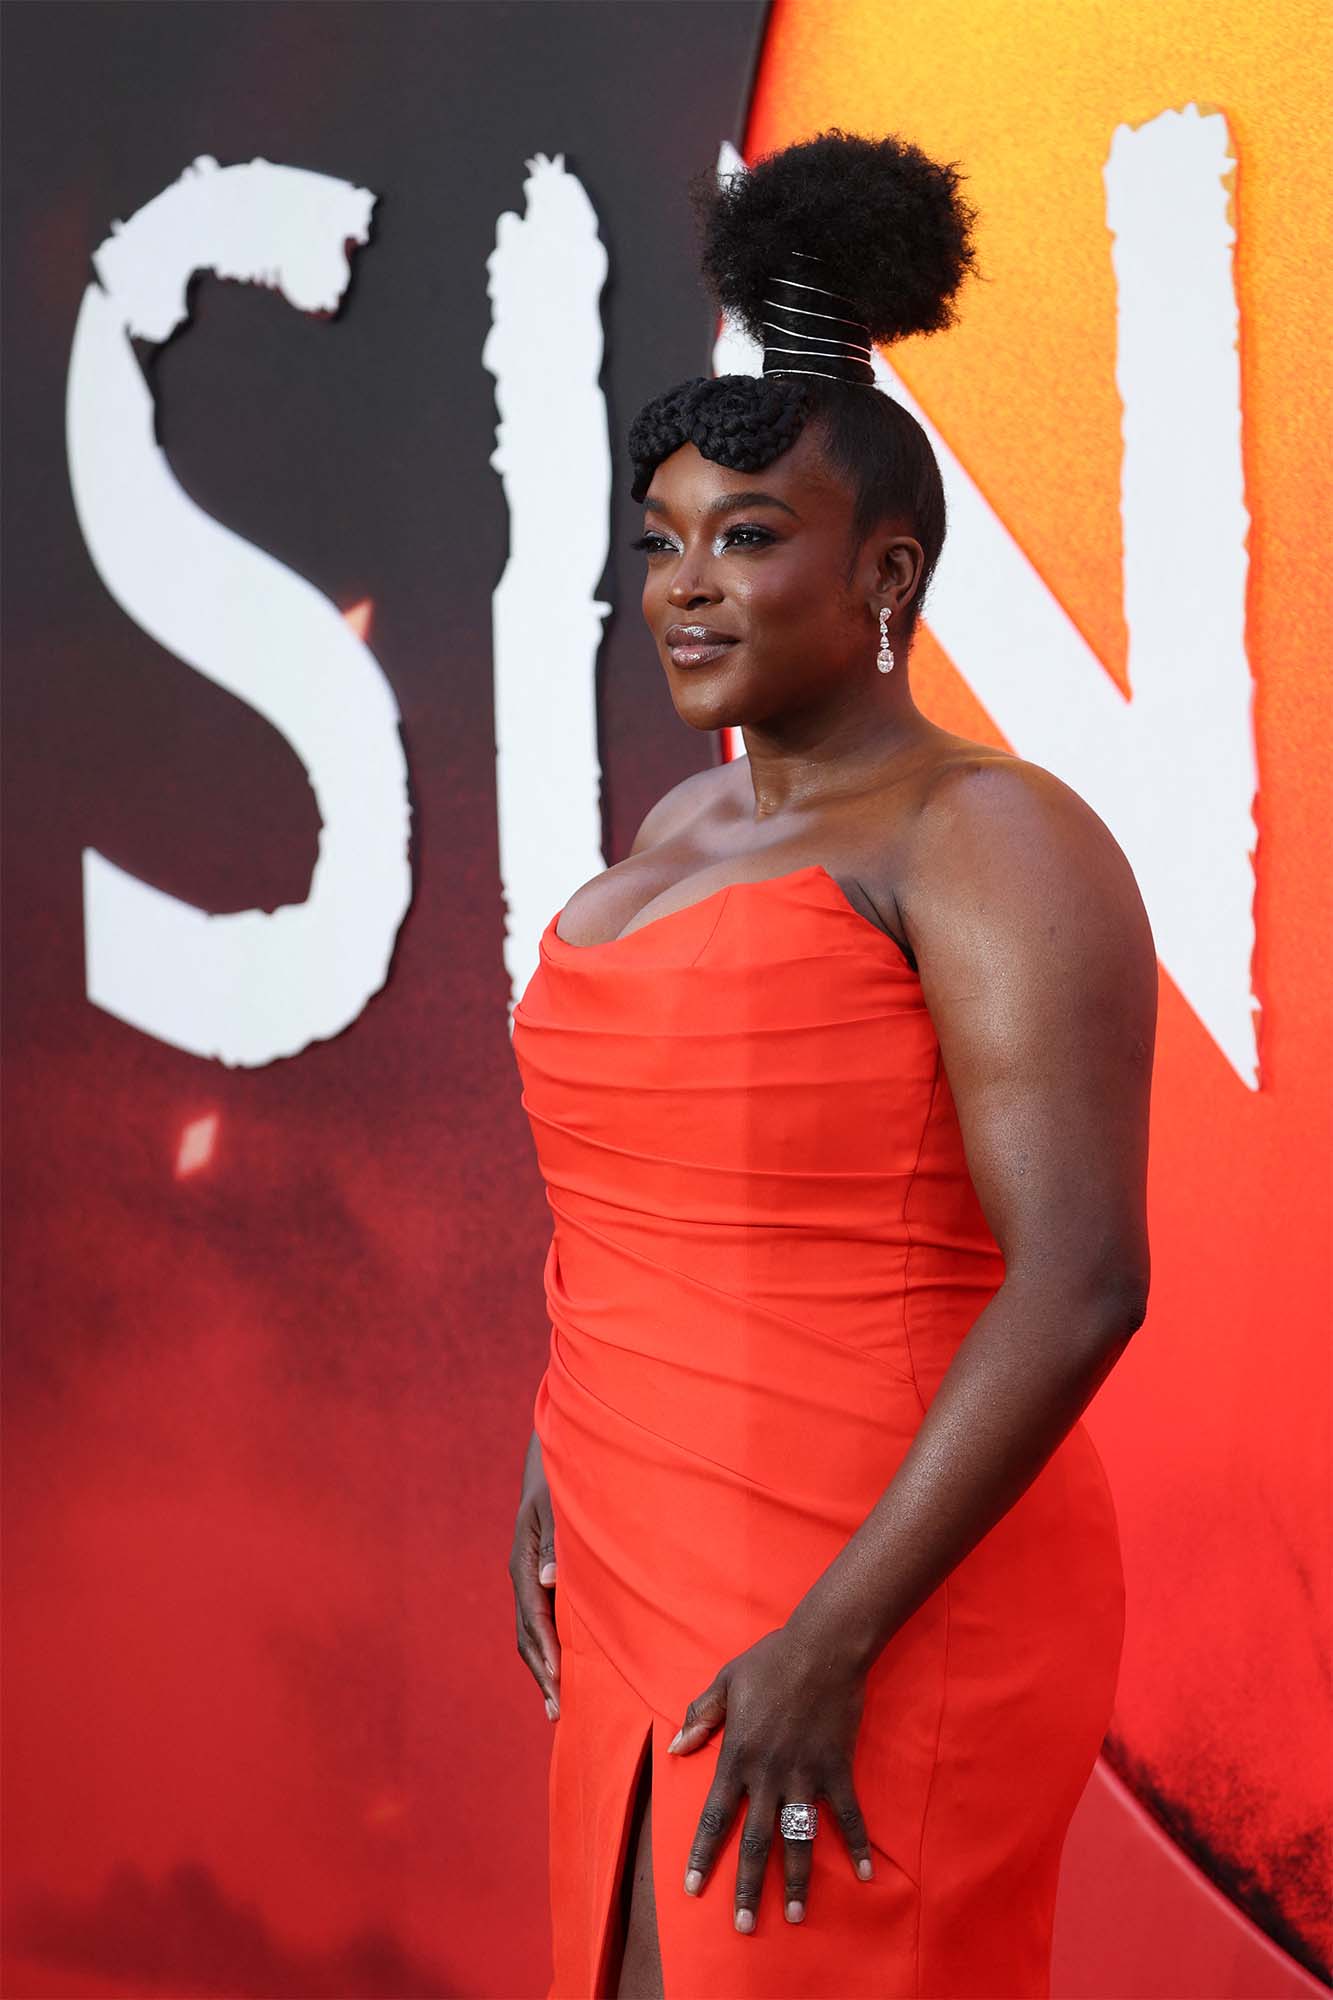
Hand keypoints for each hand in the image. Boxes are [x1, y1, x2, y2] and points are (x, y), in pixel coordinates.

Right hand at [508, 1428, 560, 1719]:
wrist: (553, 1461)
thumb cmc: (560, 1483)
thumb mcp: (556, 1508)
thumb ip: (555, 1543)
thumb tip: (548, 1581)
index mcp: (523, 1562)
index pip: (532, 1617)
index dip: (546, 1651)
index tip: (560, 1681)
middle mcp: (523, 1575)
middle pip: (527, 1634)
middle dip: (542, 1672)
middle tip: (558, 1711)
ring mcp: (529, 1578)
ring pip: (531, 1632)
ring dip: (544, 1666)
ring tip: (558, 1703)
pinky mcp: (540, 1578)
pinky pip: (541, 1620)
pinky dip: (550, 1648)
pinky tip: (564, 1667)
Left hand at [668, 1624, 874, 1930]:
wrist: (824, 1645)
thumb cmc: (771, 1660)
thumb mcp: (726, 1682)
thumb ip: (701, 1716)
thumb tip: (675, 1747)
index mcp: (737, 1754)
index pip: (714, 1816)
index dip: (704, 1854)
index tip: (693, 1888)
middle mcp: (769, 1773)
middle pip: (756, 1841)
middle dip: (749, 1886)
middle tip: (744, 1926)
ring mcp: (805, 1774)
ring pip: (798, 1838)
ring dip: (798, 1880)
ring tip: (797, 1916)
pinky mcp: (837, 1768)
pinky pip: (848, 1815)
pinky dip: (856, 1845)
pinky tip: (864, 1875)